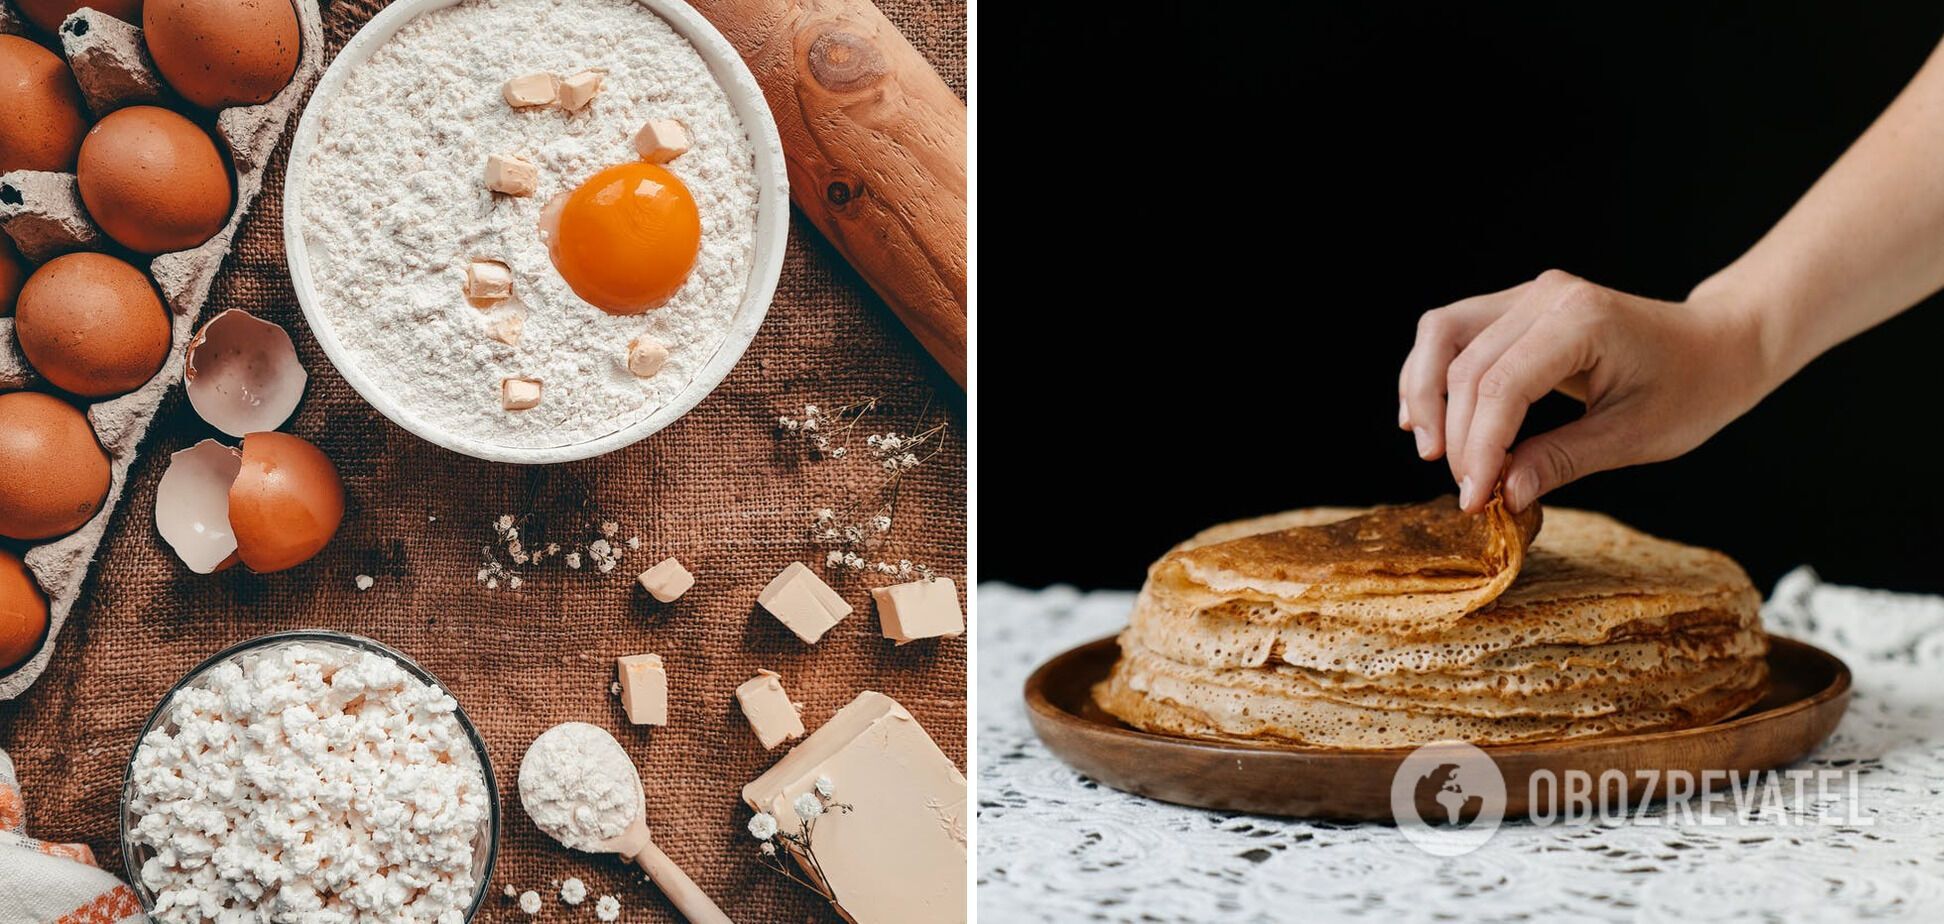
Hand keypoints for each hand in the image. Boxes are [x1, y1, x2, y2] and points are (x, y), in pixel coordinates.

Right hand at [1398, 270, 1772, 512]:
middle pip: (1465, 365)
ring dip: (1424, 394)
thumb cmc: (1691, 389)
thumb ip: (1561, 461)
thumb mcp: (1634, 438)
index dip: (1479, 447)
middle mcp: (1546, 295)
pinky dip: (1432, 373)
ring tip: (1429, 449)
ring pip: (1442, 334)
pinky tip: (1424, 416)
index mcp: (1582, 320)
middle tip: (1467, 490)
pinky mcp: (1517, 306)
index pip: (1502, 386)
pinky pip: (1454, 333)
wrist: (1719, 345)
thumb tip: (1502, 494)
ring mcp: (1528, 295)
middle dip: (1457, 435)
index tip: (1475, 499)